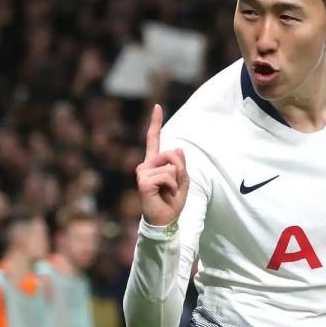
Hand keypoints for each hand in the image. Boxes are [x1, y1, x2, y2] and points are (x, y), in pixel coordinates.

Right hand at [136, 104, 189, 225]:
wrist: (165, 220)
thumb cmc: (172, 202)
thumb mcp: (183, 180)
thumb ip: (181, 165)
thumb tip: (178, 147)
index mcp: (154, 163)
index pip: (154, 139)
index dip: (155, 122)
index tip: (157, 106)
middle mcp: (145, 165)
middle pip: (171, 154)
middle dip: (180, 169)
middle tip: (173, 186)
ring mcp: (142, 172)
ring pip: (171, 165)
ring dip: (176, 180)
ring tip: (168, 192)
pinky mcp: (143, 181)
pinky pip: (168, 176)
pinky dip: (172, 187)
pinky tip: (164, 195)